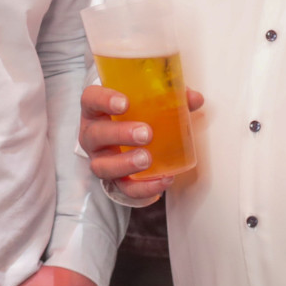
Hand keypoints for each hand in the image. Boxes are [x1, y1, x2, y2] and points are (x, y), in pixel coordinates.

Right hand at [77, 83, 204, 205]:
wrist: (125, 141)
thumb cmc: (134, 115)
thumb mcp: (146, 102)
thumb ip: (170, 97)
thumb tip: (195, 99)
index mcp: (97, 109)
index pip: (91, 99)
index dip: (103, 100)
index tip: (124, 103)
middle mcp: (92, 134)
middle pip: (95, 134)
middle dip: (120, 134)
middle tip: (145, 133)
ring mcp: (100, 159)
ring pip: (102, 166)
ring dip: (125, 163)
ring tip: (147, 159)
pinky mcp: (114, 180)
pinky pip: (124, 188)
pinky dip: (144, 188)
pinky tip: (163, 180)